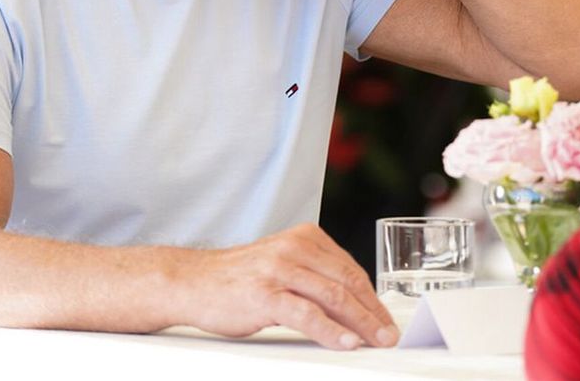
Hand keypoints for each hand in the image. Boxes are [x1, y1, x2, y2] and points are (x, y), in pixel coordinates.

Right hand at [187, 223, 398, 349]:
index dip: (372, 298)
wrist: (191, 281)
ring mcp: (280, 270)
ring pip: (333, 297)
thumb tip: (354, 305)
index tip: (385, 319)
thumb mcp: (283, 264)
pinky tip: (346, 342)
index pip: (350, 269)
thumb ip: (314, 275)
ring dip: (361, 323)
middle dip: (373, 313)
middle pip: (347, 283)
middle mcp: (295, 248)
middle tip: (388, 335)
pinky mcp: (265, 294)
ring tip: (376, 341)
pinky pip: (307, 314)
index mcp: (305, 238)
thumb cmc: (239, 278)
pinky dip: (331, 331)